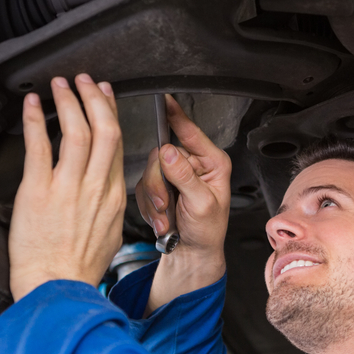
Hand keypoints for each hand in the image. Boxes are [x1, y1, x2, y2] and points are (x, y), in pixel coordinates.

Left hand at [8, 74, 126, 301]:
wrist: (58, 288)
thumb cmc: (79, 268)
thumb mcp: (110, 234)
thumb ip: (109, 206)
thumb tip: (105, 191)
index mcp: (113, 196)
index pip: (117, 144)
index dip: (111, 114)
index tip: (105, 98)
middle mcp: (94, 187)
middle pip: (104, 129)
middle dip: (94, 98)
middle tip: (85, 81)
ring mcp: (67, 188)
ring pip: (76, 131)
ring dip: (68, 102)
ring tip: (60, 85)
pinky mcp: (38, 192)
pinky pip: (38, 147)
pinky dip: (34, 121)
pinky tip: (30, 105)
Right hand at [135, 95, 230, 312]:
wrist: (193, 253)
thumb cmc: (208, 231)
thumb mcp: (201, 205)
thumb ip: (184, 177)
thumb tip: (169, 151)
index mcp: (211, 161)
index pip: (190, 131)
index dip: (176, 115)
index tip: (164, 99)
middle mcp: (192, 162)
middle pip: (160, 155)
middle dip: (158, 184)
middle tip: (164, 206)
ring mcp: (174, 173)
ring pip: (148, 172)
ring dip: (153, 200)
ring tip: (166, 218)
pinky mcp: (159, 185)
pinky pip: (142, 187)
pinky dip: (148, 206)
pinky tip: (162, 219)